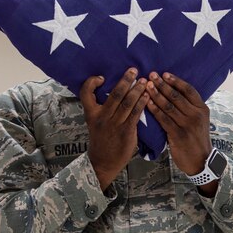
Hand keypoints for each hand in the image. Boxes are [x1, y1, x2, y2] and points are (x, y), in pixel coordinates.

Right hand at [82, 68, 150, 189]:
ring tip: (145, 81)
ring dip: (137, 90)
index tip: (101, 77)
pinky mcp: (126, 131)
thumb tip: (116, 92)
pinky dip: (142, 103)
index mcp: (91, 114)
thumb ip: (102, 110)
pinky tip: (147, 96)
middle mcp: (102, 117)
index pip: (85, 93)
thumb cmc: (100, 141)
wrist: (102, 162)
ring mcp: (114, 124)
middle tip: (133, 70)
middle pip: (114, 94)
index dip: (91, 83)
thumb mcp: (94, 124)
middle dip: (125, 80)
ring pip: (127, 102)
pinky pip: (135, 114)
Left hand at [145, 72, 215, 195]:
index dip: (176, 81)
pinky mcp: (178, 135)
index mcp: (202, 109)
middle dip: (163, 85)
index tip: (164, 74)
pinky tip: (147, 103)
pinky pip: (164, 119)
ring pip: (169, 106)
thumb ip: (190, 109)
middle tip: (152, 75)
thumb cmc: (197, 140)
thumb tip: (176, 93)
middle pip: (177, 96)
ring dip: (156, 94)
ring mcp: (187, 125)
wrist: (201, 161)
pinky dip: (154, 109)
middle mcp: (196, 115)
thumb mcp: (200, 121)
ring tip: (147, 86)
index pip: (189, 90)